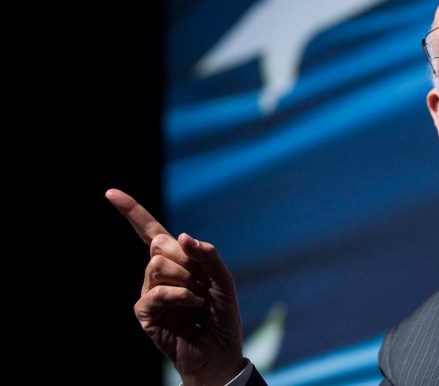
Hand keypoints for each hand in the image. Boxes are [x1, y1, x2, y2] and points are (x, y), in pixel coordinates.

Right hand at [106, 189, 245, 385]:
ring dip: (185, 279)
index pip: (150, 231)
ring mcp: (149, 292)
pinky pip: (156, 291)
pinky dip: (179, 295)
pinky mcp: (145, 313)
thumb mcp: (223, 279)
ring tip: (198, 296)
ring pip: (157, 265)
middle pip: (159, 244)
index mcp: (177, 260)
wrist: (218, 351)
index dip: (132, 212)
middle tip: (201, 280)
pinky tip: (191, 305)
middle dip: (185, 258)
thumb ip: (207, 255)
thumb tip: (182, 236)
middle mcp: (159, 273)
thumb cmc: (221, 315)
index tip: (111, 192)